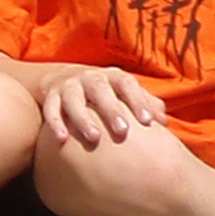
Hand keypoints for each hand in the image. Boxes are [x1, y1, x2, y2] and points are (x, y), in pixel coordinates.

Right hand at [38, 65, 165, 149]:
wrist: (64, 78)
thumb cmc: (107, 93)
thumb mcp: (125, 93)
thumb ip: (146, 103)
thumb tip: (163, 121)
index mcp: (112, 76)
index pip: (126, 83)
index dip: (137, 100)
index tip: (149, 121)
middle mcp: (89, 78)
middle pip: (99, 89)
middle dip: (110, 109)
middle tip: (122, 131)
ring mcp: (68, 86)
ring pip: (73, 99)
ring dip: (82, 117)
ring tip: (94, 137)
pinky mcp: (51, 96)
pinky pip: (51, 109)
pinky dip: (55, 123)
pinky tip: (61, 139)